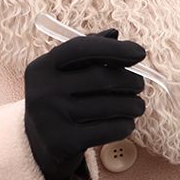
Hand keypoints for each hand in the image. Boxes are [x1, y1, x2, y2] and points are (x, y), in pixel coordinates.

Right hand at [23, 30, 146, 179]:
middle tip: (140, 84)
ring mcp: (52, 119)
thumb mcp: (64, 74)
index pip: (81, 49)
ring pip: (110, 106)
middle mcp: (43, 91)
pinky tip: (126, 123)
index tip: (140, 53)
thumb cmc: (60, 100)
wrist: (39, 146)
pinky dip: (125, 125)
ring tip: (137, 106)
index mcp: (42, 68)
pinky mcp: (65, 143)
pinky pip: (109, 130)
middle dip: (130, 80)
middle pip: (101, 78)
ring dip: (133, 105)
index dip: (114, 49)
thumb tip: (114, 33)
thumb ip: (87, 51)